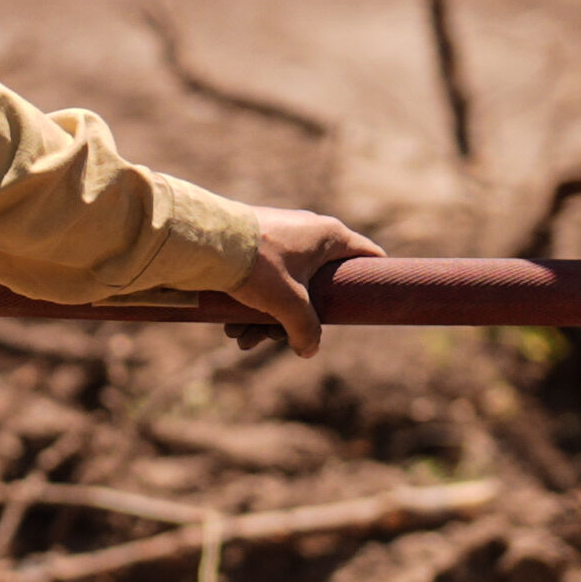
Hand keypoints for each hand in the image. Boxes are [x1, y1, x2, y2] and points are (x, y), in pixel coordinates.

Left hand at [218, 208, 377, 356]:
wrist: (204, 240)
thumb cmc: (257, 264)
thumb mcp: (289, 303)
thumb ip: (306, 328)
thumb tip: (308, 349)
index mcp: (328, 236)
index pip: (366, 254)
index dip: (372, 276)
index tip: (376, 296)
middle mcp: (307, 231)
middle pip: (316, 285)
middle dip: (295, 319)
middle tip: (278, 339)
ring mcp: (280, 236)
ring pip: (285, 286)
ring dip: (265, 318)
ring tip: (243, 341)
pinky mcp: (254, 241)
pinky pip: (262, 279)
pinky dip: (250, 304)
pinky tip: (231, 328)